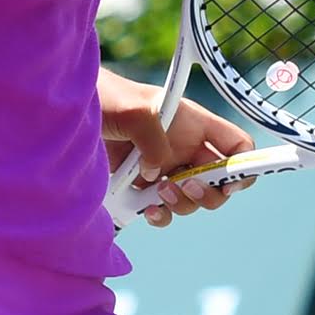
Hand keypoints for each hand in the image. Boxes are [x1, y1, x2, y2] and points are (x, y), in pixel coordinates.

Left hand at [99, 70, 254, 227]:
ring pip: (192, 200)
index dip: (243, 165)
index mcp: (192, 123)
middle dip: (209, 192)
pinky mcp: (142, 187)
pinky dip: (161, 216)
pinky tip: (147, 210)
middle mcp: (183, 147)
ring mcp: (164, 168)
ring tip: (159, 193)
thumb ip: (155, 139)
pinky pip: (164, 211)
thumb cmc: (106, 98)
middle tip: (187, 185)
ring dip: (183, 204)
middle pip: (218, 182)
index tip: (229, 183)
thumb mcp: (135, 110)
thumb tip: (157, 174)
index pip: (235, 145)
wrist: (71, 114)